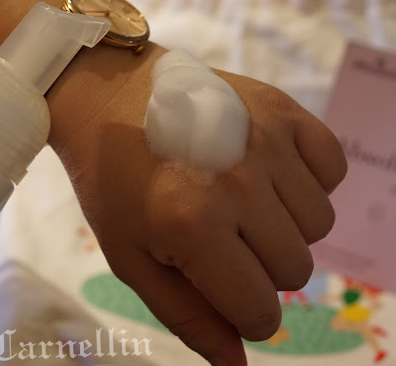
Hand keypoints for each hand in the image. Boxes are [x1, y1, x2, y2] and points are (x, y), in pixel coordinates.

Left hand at [52, 47, 346, 364]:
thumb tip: (238, 362)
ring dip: (283, 225)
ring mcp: (266, 142)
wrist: (107, 101)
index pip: (260, 311)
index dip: (243, 312)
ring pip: (318, 225)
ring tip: (237, 199)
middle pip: (296, 270)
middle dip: (259, 267)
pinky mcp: (283, 109)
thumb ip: (186, 316)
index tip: (220, 285)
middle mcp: (240, 185)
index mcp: (194, 228)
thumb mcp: (131, 258)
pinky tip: (265, 171)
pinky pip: (332, 169)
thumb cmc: (113, 184)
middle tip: (219, 235)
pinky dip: (307, 181)